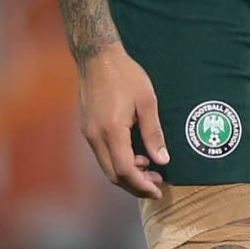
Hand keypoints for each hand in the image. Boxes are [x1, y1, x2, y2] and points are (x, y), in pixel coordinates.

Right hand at [78, 43, 168, 198]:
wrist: (97, 57)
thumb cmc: (125, 74)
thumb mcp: (147, 101)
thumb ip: (153, 133)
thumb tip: (162, 160)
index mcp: (112, 130)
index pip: (125, 170)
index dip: (141, 185)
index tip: (157, 191)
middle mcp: (95, 136)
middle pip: (113, 175)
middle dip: (135, 185)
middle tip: (157, 184)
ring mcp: (88, 133)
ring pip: (106, 166)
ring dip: (127, 174)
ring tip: (150, 169)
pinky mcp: (87, 128)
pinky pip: (102, 155)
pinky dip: (118, 162)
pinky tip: (135, 155)